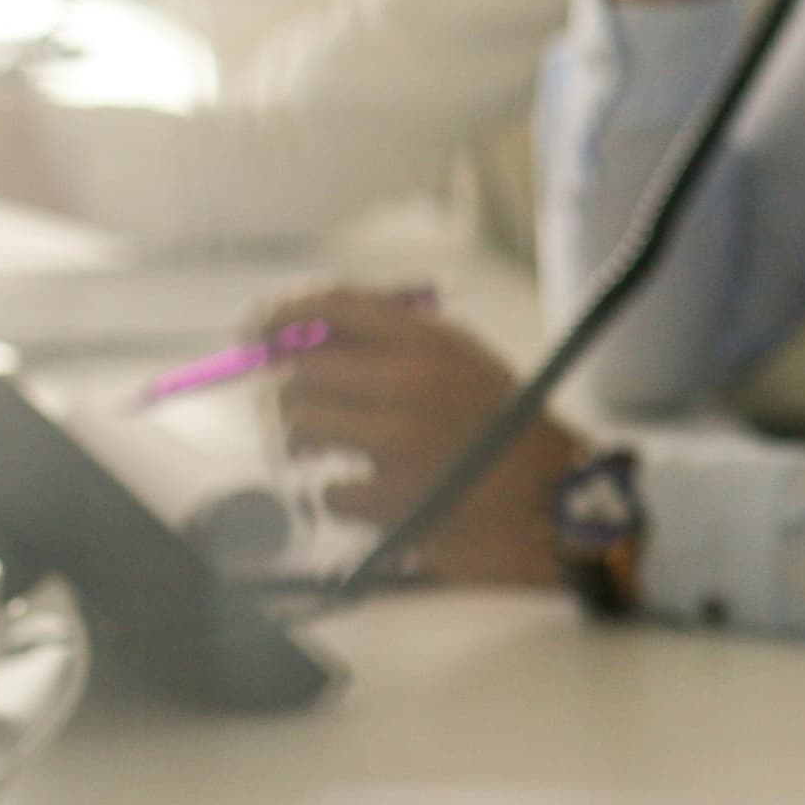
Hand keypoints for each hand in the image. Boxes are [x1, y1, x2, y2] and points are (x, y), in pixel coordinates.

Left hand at [264, 285, 574, 586]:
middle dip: (285, 390)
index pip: (330, 304)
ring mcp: (399, 443)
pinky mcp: (392, 500)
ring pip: (298, 427)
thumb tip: (293, 334)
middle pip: (298, 371)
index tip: (254, 329)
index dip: (278, 312)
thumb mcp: (458, 359)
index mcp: (428, 340)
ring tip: (326, 450)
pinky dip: (335, 496)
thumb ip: (388, 340)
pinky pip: (324, 490)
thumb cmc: (497, 426)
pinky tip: (367, 492)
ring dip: (301, 442)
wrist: (549, 500)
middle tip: (298, 407)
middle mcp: (410, 382)